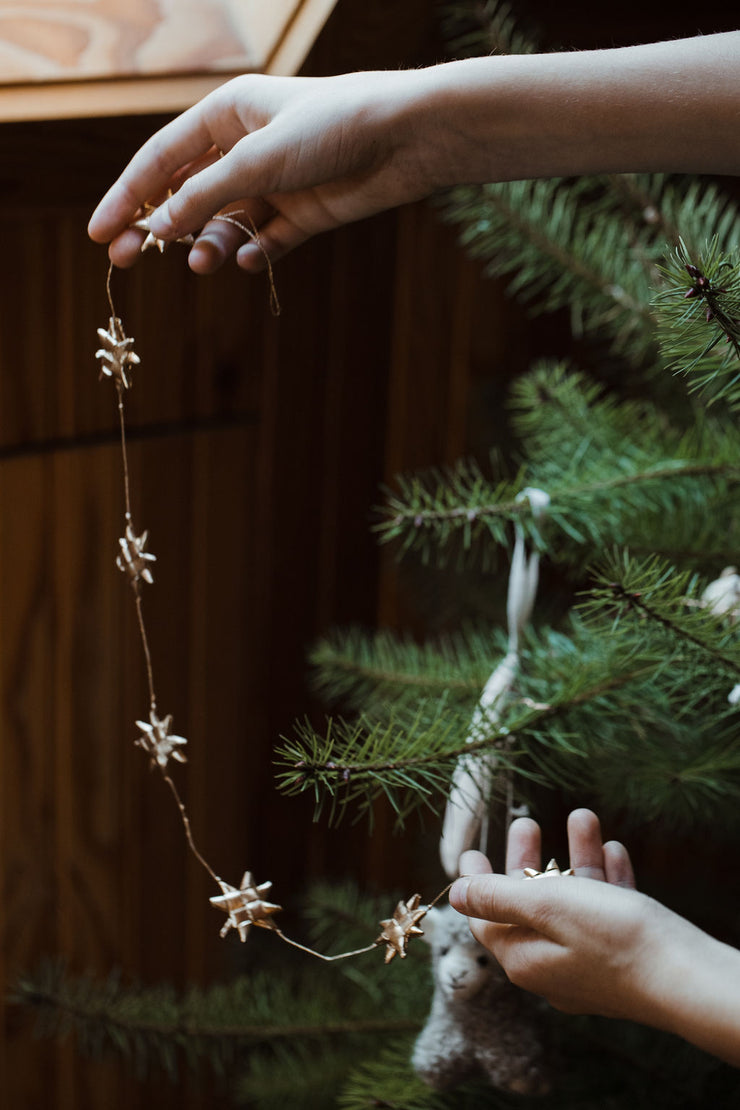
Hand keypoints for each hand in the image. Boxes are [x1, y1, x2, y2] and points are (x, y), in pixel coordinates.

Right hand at [87, 69, 440, 272]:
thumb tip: (158, 228)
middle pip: (187, 193)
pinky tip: (248, 260)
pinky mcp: (304, 213)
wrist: (405, 139)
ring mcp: (275, 183)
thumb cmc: (330, 127)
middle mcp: (246, 148)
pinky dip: (253, 253)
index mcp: (226, 114)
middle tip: (123, 260)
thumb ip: (206, 195)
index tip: (99, 231)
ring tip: (203, 263)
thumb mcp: (257, 160)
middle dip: (156, 226)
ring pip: (225, 222)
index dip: (128, 194)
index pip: (162, 158)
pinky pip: (266, 240)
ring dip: (208, 243)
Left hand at [450, 809, 681, 1022]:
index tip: (471, 851)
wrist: (689, 977)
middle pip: (529, 906)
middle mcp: (554, 967)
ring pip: (574, 902)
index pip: (487, 919)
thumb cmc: (614, 939)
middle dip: (528, 861)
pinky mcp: (624, 957)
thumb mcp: (546, 906)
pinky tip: (612, 848)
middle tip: (525, 824)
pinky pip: (606, 912)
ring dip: (574, 858)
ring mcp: (591, 964)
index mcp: (526, 959)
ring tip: (581, 817)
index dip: (477, 883)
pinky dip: (606, 878)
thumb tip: (455, 894)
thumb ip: (497, 897)